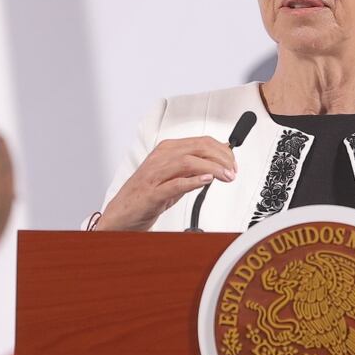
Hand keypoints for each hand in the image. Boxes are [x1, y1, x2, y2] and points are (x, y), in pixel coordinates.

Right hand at [95, 137, 236, 230]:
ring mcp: (155, 175)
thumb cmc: (147, 194)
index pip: (201, 142)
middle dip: (221, 158)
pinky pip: (175, 183)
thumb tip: (219, 163)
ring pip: (188, 162)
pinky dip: (193, 181)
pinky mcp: (152, 193)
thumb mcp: (174, 176)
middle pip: (198, 148)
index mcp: (167, 150)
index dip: (222, 150)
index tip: (233, 162)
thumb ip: (194, 168)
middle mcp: (161, 158)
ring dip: (213, 169)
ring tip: (226, 176)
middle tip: (233, 171)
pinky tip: (206, 182)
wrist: (121, 213)